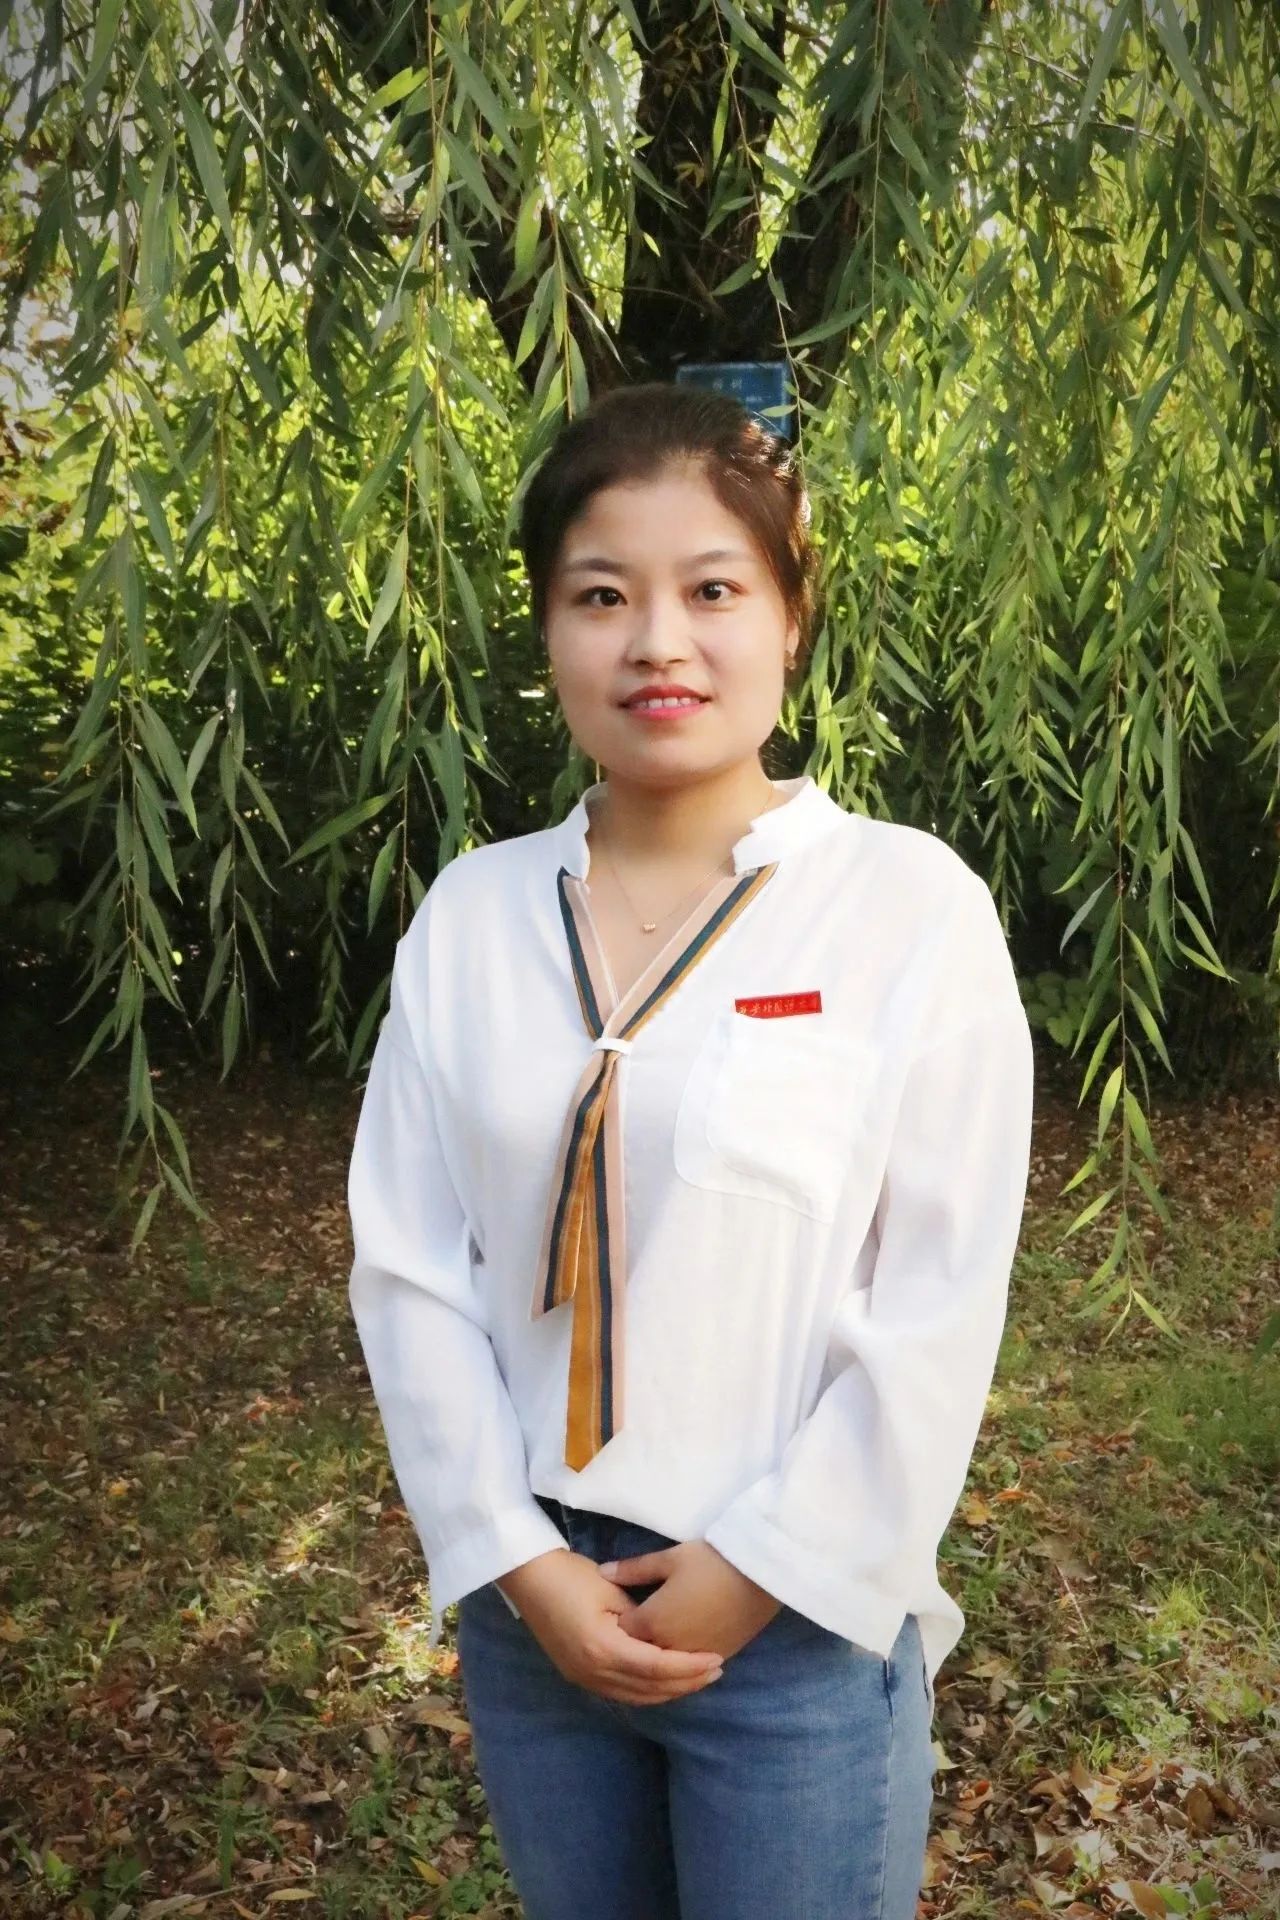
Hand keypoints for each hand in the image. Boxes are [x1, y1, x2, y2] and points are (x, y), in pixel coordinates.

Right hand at [494, 1548, 725, 1705]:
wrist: (528, 1578)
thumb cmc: (570, 1575)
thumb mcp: (611, 1588)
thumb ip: (641, 1616)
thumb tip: (665, 1633)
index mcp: (603, 1648)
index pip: (657, 1666)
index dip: (689, 1666)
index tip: (717, 1659)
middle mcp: (593, 1672)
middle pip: (649, 1688)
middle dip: (686, 1682)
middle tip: (716, 1671)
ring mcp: (584, 1678)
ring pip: (636, 1696)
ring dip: (669, 1690)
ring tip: (697, 1678)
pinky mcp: (579, 1675)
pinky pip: (621, 1692)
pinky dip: (647, 1690)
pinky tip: (664, 1681)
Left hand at [597, 1540, 782, 1659]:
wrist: (759, 1573)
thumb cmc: (710, 1560)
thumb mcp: (669, 1559)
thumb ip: (633, 1570)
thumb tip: (603, 1573)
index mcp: (653, 1623)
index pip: (622, 1633)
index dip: (615, 1623)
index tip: (612, 1611)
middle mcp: (670, 1648)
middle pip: (640, 1658)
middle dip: (631, 1647)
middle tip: (625, 1632)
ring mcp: (694, 1657)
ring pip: (665, 1671)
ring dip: (655, 1663)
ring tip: (649, 1649)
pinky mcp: (718, 1656)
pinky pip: (689, 1672)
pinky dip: (679, 1668)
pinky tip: (676, 1655)